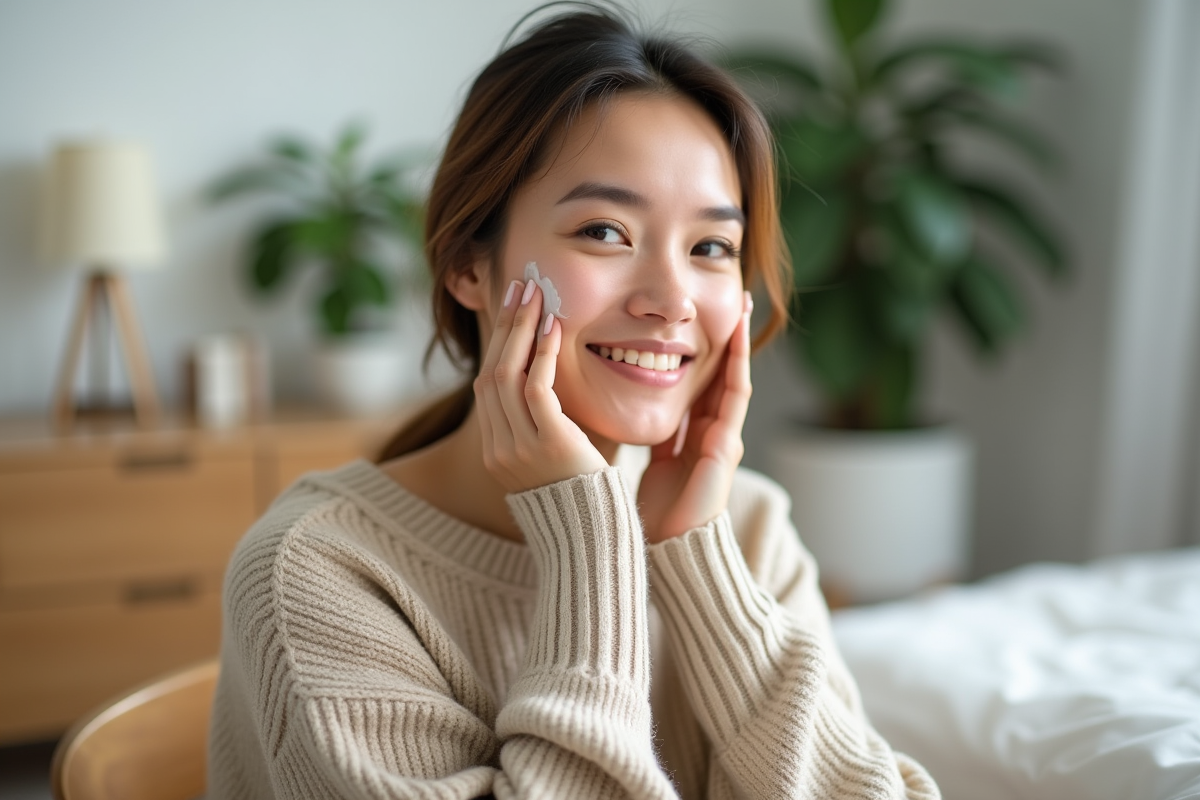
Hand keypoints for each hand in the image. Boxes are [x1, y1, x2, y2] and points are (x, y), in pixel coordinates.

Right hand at [475, 279, 608, 492]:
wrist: (595, 536)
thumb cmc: (585, 497)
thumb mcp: (554, 459)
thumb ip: (545, 427)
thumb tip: (550, 383)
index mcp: (495, 452)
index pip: (486, 387)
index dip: (499, 344)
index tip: (514, 310)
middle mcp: (498, 450)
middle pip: (490, 374)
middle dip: (506, 327)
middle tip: (521, 288)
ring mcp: (517, 449)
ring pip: (506, 376)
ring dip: (521, 330)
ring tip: (536, 296)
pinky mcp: (547, 444)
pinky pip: (536, 389)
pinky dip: (543, 355)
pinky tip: (554, 328)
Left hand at [637, 292, 752, 543]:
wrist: (673, 550)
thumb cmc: (660, 517)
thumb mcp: (655, 469)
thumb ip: (658, 443)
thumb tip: (639, 421)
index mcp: (696, 439)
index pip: (702, 388)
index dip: (704, 357)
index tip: (701, 324)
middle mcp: (716, 434)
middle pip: (723, 377)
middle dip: (730, 341)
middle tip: (737, 303)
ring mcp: (725, 438)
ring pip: (734, 380)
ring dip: (740, 345)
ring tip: (744, 310)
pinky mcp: (726, 444)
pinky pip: (734, 397)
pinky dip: (737, 366)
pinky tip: (737, 340)